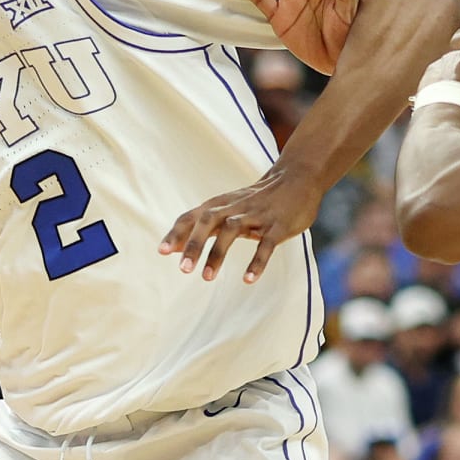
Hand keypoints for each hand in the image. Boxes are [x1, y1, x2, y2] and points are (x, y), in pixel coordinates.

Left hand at [159, 167, 323, 282]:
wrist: (297, 180)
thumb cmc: (256, 200)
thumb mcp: (227, 209)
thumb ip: (201, 227)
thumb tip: (173, 247)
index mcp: (220, 205)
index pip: (192, 217)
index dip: (177, 233)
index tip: (162, 252)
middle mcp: (234, 207)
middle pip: (208, 221)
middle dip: (194, 244)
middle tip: (183, 269)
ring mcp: (256, 215)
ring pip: (232, 230)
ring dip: (217, 253)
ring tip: (206, 277)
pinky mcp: (277, 226)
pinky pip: (266, 244)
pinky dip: (257, 261)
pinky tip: (249, 279)